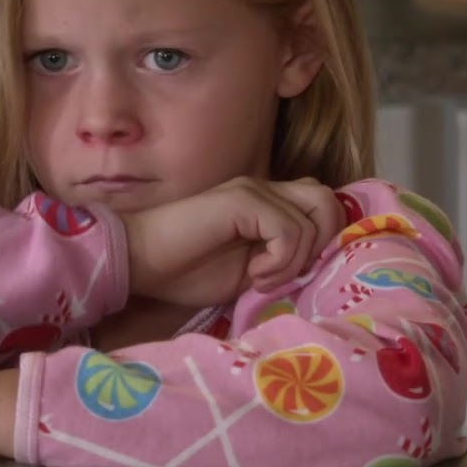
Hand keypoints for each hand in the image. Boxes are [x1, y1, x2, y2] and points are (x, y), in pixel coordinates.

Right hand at [122, 176, 341, 306]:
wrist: (139, 261)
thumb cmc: (183, 271)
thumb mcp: (246, 273)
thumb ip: (280, 262)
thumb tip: (315, 270)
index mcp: (266, 205)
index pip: (321, 207)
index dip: (321, 242)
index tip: (293, 277)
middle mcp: (265, 188)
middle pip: (328, 200)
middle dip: (320, 244)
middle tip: (284, 274)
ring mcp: (254, 190)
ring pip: (317, 212)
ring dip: (297, 258)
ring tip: (262, 277)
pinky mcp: (242, 199)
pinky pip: (289, 229)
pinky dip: (279, 260)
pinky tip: (253, 273)